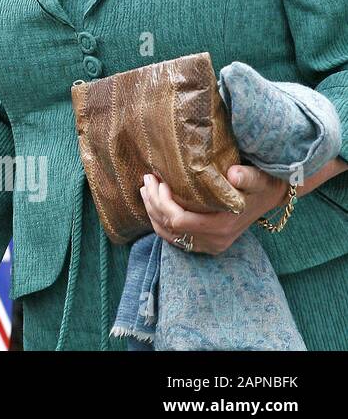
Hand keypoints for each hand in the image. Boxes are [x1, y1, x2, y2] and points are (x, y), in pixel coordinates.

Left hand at [140, 167, 286, 254]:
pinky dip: (161, 222)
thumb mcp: (259, 179)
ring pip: (169, 235)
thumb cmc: (262, 185)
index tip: (159, 181)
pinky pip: (176, 238)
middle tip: (148, 179)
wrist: (271, 197)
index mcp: (222, 227)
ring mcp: (210, 245)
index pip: (179, 221)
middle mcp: (214, 241)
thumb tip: (234, 174)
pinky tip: (155, 204)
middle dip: (153, 203)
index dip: (162, 202)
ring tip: (146, 189)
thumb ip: (247, 177)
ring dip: (153, 212)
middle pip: (170, 228)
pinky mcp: (207, 244)